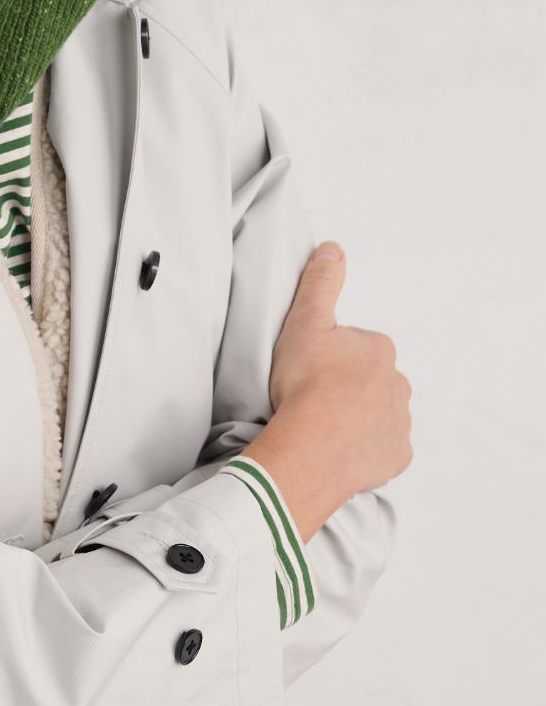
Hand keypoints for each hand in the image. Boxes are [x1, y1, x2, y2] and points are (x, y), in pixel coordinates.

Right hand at [269, 242, 412, 498]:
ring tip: (323, 426)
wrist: (313, 448)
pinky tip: (340, 449)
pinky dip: (365, 449)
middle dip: (350, 387)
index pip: (358, 346)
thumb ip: (320, 283)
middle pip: (373, 380)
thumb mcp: (305, 322)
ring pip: (380, 414)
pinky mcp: (396, 457)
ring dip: (358, 417)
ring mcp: (400, 423)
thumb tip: (333, 248)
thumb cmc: (306, 383)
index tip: (310, 369)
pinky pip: (383, 449)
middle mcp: (399, 384)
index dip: (331, 356)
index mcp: (379, 349)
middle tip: (314, 398)